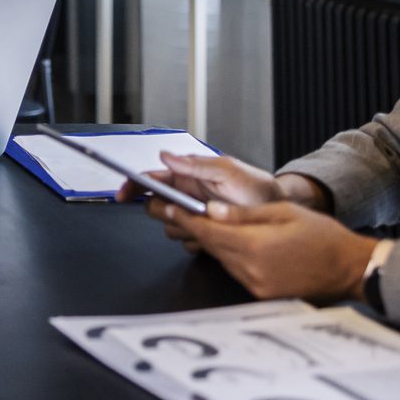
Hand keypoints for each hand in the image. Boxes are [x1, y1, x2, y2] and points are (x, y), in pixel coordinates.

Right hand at [116, 152, 284, 249]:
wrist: (277, 212)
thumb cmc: (256, 187)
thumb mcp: (227, 170)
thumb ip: (195, 164)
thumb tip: (165, 156)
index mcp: (187, 176)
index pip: (150, 179)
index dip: (132, 186)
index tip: (123, 195)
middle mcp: (186, 196)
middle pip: (154, 206)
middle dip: (166, 210)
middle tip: (185, 210)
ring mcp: (193, 217)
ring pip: (169, 227)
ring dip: (185, 226)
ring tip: (208, 220)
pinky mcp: (202, 235)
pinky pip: (186, 243)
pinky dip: (198, 241)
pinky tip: (215, 233)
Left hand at [162, 199, 377, 302]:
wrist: (349, 268)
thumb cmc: (322, 237)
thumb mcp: (281, 213)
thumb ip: (243, 214)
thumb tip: (211, 210)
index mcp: (255, 246)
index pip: (208, 231)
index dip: (185, 218)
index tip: (168, 207)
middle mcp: (252, 270)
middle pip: (211, 246)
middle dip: (192, 228)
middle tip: (172, 210)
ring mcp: (256, 286)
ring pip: (222, 259)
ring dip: (211, 242)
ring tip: (199, 223)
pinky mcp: (262, 295)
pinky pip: (236, 271)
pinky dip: (229, 256)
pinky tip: (231, 244)